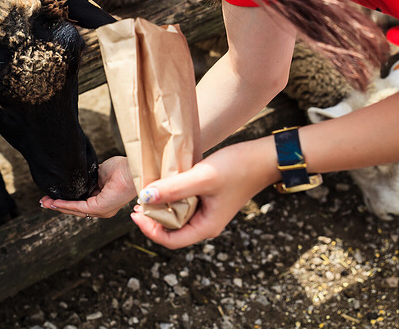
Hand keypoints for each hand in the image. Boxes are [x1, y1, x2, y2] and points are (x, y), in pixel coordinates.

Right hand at [40, 156, 136, 217]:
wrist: (132, 169)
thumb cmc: (122, 169)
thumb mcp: (99, 173)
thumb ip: (88, 179)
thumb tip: (77, 179)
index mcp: (103, 200)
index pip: (80, 203)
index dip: (65, 201)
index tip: (51, 198)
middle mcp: (103, 209)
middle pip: (76, 209)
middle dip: (58, 206)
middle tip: (44, 202)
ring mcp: (102, 210)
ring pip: (76, 210)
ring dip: (59, 206)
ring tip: (45, 203)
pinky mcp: (101, 208)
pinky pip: (80, 207)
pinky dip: (66, 204)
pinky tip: (56, 202)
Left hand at [131, 138, 277, 248]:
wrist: (263, 157)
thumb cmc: (238, 168)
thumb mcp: (202, 177)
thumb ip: (174, 188)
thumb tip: (145, 196)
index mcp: (206, 227)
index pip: (170, 240)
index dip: (149, 229)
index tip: (135, 212)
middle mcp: (206, 224)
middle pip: (171, 231)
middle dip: (152, 219)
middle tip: (137, 201)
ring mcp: (207, 213)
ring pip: (177, 217)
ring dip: (161, 207)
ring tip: (148, 192)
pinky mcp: (208, 200)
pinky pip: (184, 205)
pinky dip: (172, 197)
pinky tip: (165, 184)